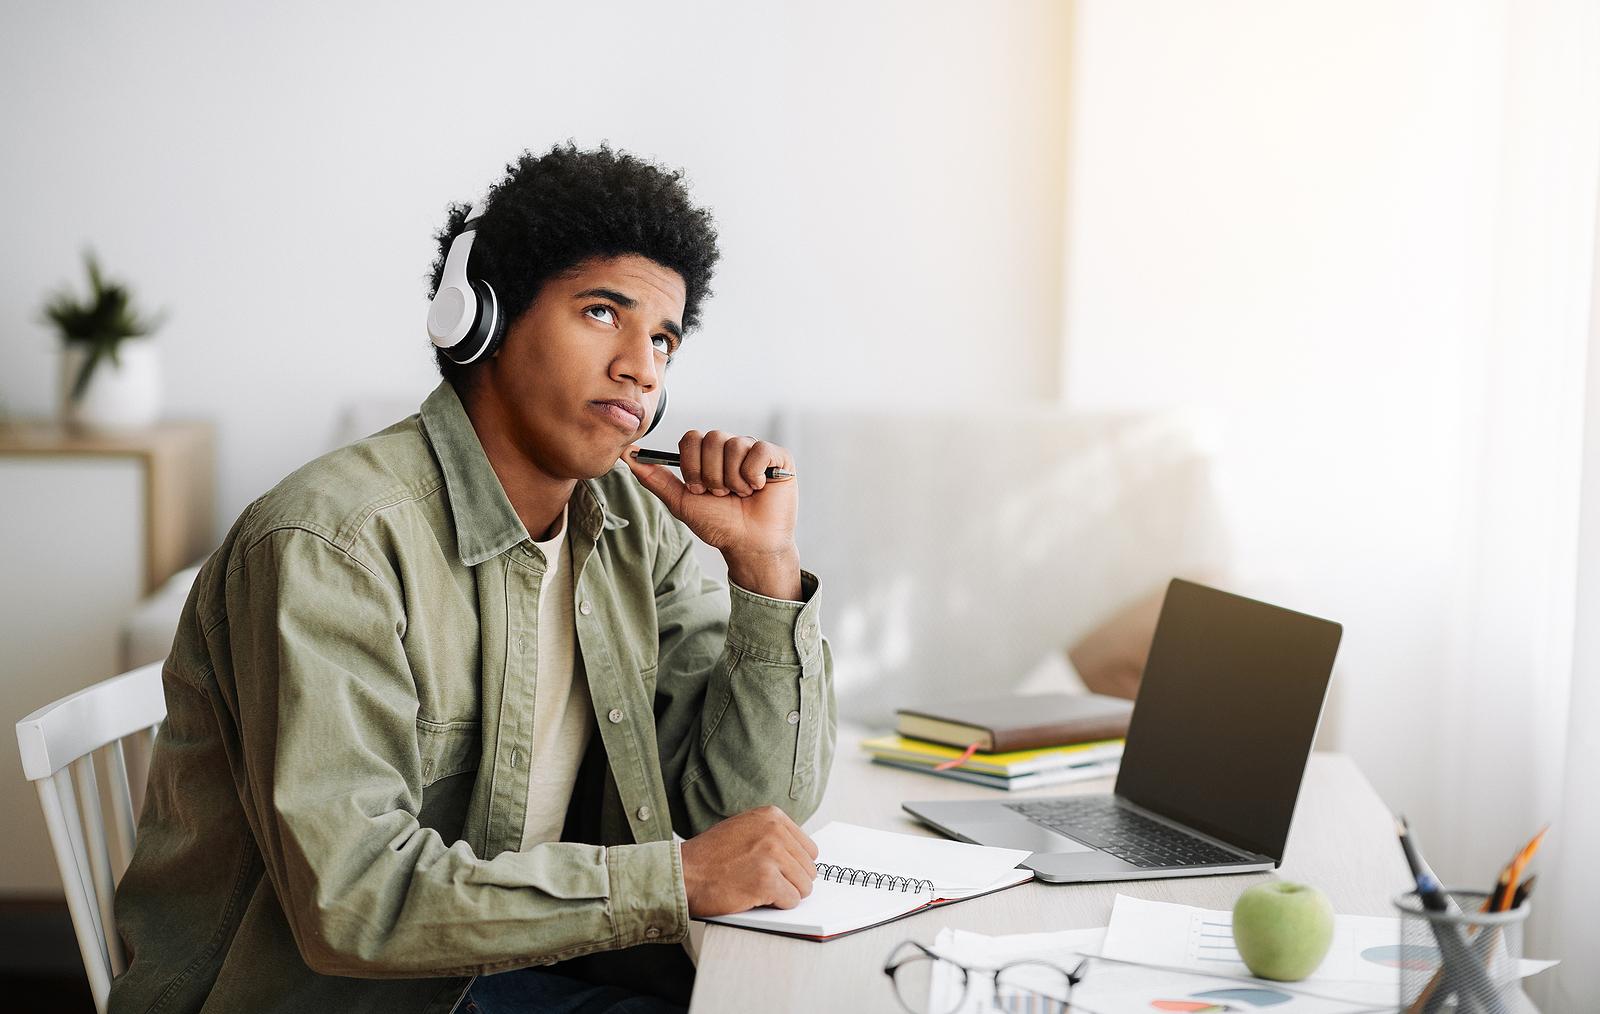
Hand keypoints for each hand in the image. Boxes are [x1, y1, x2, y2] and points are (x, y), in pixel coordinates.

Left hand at [625, 431, 801, 599]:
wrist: (749, 544)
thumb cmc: (718, 524)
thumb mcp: (681, 501)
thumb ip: (655, 478)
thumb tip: (626, 454)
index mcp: (708, 455)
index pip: (692, 438)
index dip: (692, 466)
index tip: (699, 490)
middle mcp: (731, 448)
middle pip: (712, 438)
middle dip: (712, 476)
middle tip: (722, 495)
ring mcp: (755, 451)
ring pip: (735, 445)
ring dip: (733, 480)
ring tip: (741, 495)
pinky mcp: (779, 457)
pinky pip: (760, 450)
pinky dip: (754, 474)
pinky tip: (758, 488)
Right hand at [680, 806, 818, 916]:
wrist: (682, 873)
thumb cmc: (710, 857)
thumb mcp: (744, 829)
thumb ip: (773, 835)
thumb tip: (802, 856)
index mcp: (772, 816)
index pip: (809, 849)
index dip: (793, 866)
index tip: (775, 870)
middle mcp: (774, 831)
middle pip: (809, 869)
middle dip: (789, 881)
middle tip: (761, 882)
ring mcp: (771, 855)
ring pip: (804, 887)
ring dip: (783, 894)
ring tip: (756, 888)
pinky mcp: (767, 881)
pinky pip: (792, 901)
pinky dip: (776, 906)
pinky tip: (754, 897)